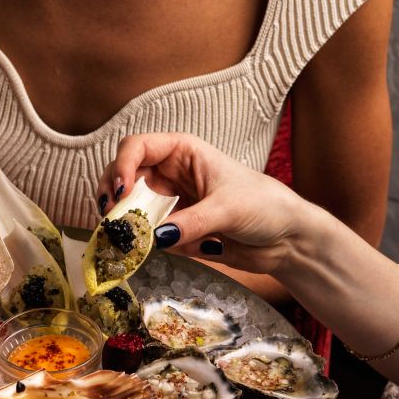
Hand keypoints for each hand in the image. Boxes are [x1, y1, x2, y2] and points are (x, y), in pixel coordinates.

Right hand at [97, 132, 322, 274]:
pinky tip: (144, 250)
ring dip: (121, 221)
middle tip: (111, 219)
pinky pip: (145, 234)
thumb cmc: (266, 207)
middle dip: (112, 195)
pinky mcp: (173, 230)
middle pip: (124, 176)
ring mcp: (170, 203)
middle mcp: (170, 174)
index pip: (137, 147)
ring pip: (129, 206)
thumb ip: (190, 223)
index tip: (121, 192)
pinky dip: (139, 243)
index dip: (122, 166)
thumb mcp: (228, 209)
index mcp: (183, 152)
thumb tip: (154, 237)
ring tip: (122, 237)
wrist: (287, 240)